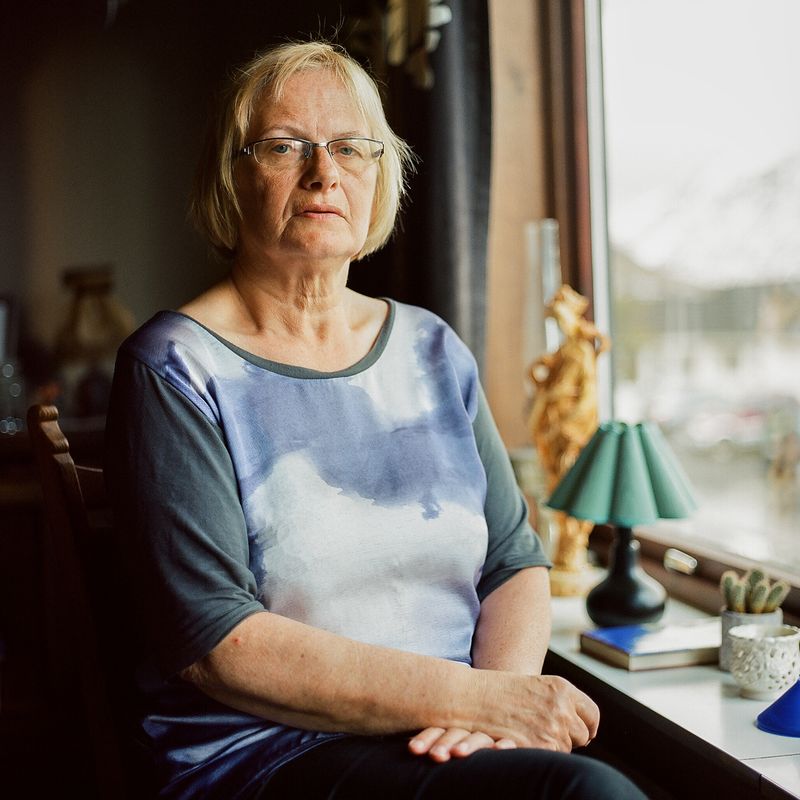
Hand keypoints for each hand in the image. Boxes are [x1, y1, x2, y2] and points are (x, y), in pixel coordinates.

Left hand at [408, 727, 516, 761]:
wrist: (505, 722)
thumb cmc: (459, 752)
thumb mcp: (442, 749)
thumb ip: (428, 752)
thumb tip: (396, 763)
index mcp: (450, 732)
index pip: (435, 731)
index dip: (424, 738)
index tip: (412, 750)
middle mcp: (468, 731)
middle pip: (454, 732)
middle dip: (442, 743)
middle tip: (434, 755)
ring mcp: (488, 737)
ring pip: (478, 737)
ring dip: (468, 744)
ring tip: (458, 754)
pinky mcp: (507, 744)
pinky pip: (507, 742)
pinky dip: (505, 745)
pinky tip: (500, 748)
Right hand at [484, 673, 598, 751]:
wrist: (471, 698)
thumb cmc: (498, 692)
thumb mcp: (535, 687)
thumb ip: (558, 702)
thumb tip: (583, 728)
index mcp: (562, 688)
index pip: (592, 714)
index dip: (588, 725)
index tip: (584, 732)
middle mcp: (561, 708)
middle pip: (582, 735)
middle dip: (568, 737)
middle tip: (546, 733)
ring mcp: (552, 729)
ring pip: (566, 749)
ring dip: (553, 747)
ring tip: (528, 734)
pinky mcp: (540, 747)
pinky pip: (552, 759)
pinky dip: (541, 755)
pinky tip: (524, 744)